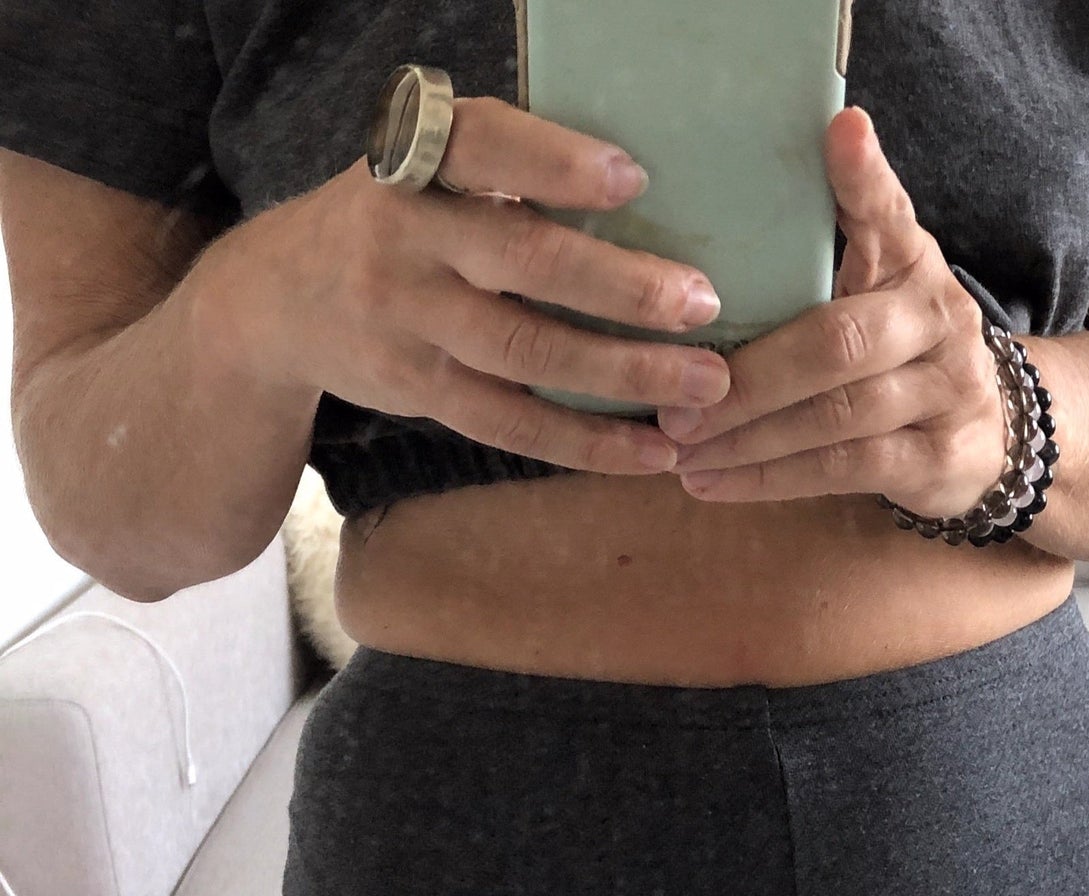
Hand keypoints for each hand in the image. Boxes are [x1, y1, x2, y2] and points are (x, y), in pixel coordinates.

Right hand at [210, 97, 732, 475]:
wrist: (278, 300)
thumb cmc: (400, 223)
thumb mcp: (427, 174)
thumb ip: (506, 172)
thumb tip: (648, 193)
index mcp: (416, 161)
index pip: (483, 148)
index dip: (555, 164)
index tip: (633, 178)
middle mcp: (404, 234)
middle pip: (523, 261)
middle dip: (621, 286)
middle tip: (702, 302)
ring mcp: (408, 319)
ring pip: (528, 353)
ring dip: (625, 374)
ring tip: (707, 385)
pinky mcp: (420, 389)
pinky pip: (515, 425)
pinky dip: (590, 443)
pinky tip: (652, 452)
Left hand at [659, 107, 1009, 518]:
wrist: (990, 436)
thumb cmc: (899, 353)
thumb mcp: (873, 289)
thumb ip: (819, 253)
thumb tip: (718, 224)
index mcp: (911, 260)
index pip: (887, 211)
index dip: (863, 176)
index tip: (842, 130)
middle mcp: (939, 317)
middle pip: (838, 343)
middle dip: (749, 379)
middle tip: (673, 403)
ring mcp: (946, 392)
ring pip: (836, 416)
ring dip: (748, 438)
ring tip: (682, 450)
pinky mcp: (938, 458)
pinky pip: (844, 470)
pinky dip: (772, 479)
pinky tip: (716, 483)